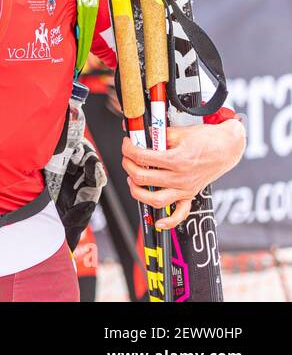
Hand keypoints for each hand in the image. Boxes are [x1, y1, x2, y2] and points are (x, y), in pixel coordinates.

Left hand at [122, 118, 245, 229]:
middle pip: (143, 178)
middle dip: (129, 167)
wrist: (227, 148)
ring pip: (156, 200)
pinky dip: (168, 221)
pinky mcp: (190, 195)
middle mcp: (181, 178)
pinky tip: (157, 222)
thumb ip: (156, 134)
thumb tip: (136, 131)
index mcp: (177, 160)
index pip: (142, 158)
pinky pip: (180, 214)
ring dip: (138, 192)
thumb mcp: (179, 132)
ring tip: (132, 180)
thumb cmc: (206, 139)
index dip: (128, 149)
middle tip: (127, 158)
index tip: (126, 144)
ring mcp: (186, 189)